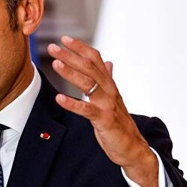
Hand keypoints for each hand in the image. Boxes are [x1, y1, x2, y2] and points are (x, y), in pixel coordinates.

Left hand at [48, 36, 158, 186]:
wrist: (133, 147)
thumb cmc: (120, 123)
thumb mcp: (113, 98)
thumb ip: (108, 79)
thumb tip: (108, 63)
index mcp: (110, 85)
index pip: (96, 60)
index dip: (81, 48)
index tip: (65, 39)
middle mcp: (110, 91)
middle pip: (90, 68)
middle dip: (71, 56)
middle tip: (53, 47)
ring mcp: (108, 105)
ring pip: (88, 84)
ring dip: (70, 73)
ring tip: (55, 64)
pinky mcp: (104, 120)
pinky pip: (87, 110)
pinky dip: (72, 103)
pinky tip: (59, 98)